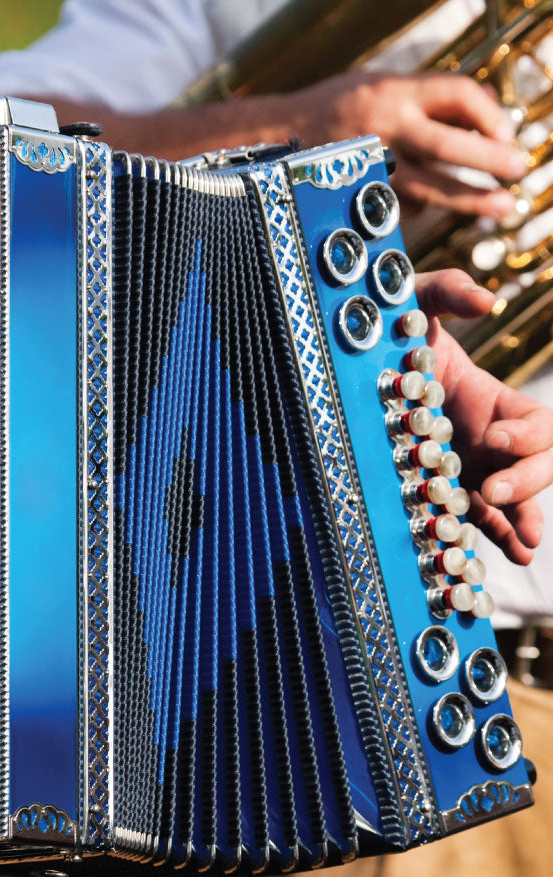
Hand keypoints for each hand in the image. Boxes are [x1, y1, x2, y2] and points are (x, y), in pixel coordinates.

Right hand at [290, 72, 526, 218]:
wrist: (273, 140)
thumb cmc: (333, 110)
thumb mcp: (378, 86)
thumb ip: (424, 99)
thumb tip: (484, 124)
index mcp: (392, 92)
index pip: (459, 95)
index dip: (491, 115)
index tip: (508, 133)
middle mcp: (382, 128)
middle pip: (451, 146)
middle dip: (492, 160)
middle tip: (518, 170)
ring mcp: (368, 168)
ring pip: (431, 187)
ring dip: (472, 199)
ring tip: (500, 206)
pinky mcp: (357, 197)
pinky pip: (401, 204)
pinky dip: (421, 205)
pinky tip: (430, 203)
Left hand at [416, 270, 552, 563]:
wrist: (368, 372)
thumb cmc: (399, 336)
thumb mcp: (417, 305)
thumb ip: (447, 293)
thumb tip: (485, 301)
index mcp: (497, 401)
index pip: (538, 422)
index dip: (526, 433)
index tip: (493, 435)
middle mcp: (495, 440)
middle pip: (539, 465)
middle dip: (527, 479)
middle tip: (493, 488)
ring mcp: (477, 470)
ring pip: (518, 500)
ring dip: (522, 519)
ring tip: (525, 545)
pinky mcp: (452, 492)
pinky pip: (484, 519)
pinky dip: (499, 536)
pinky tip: (512, 555)